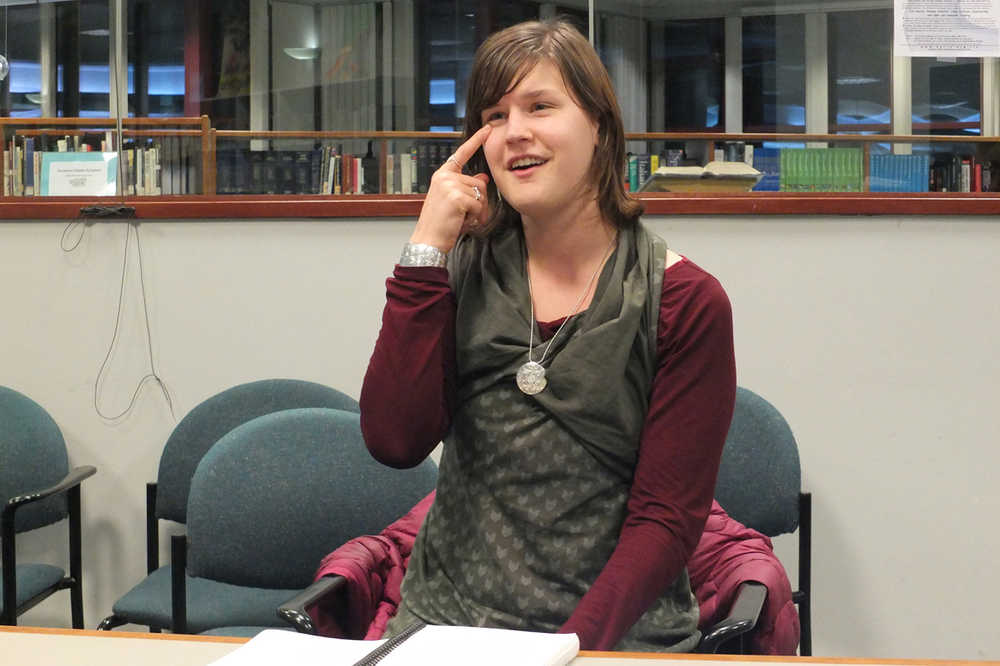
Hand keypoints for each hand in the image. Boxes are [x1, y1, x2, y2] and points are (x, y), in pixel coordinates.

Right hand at [410, 124, 491, 252]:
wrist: (428, 240)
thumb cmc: (440, 223)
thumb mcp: (455, 201)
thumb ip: (467, 187)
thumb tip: (483, 178)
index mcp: (442, 175)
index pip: (462, 154)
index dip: (476, 141)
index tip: (488, 129)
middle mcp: (445, 176)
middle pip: (479, 183)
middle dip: (478, 202)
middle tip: (463, 215)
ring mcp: (449, 185)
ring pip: (480, 195)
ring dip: (476, 211)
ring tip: (460, 218)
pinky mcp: (456, 196)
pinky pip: (478, 205)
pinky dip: (474, 217)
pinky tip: (460, 221)